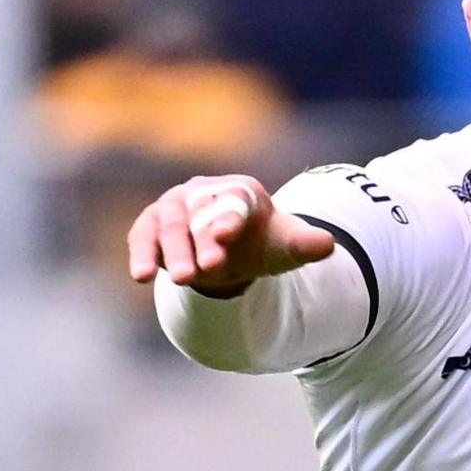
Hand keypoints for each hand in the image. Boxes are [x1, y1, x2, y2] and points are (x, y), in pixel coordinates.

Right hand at [125, 174, 337, 296]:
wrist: (227, 253)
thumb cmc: (258, 244)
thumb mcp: (284, 247)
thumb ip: (304, 245)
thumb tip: (328, 245)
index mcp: (239, 191)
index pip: (232, 202)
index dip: (228, 219)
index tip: (225, 238)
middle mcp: (202, 192)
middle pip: (198, 215)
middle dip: (199, 243)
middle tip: (205, 271)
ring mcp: (173, 206)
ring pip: (168, 226)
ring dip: (171, 253)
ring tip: (179, 280)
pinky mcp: (150, 225)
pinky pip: (142, 237)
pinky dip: (141, 254)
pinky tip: (142, 276)